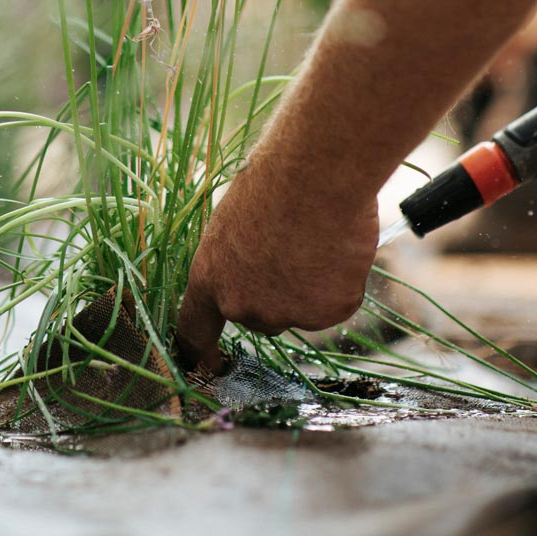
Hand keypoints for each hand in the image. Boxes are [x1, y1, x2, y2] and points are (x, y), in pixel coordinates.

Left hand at [175, 151, 378, 374]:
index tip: (209, 364)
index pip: (195, 329)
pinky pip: (336, 302)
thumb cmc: (273, 181)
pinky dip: (342, 280)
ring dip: (310, 285)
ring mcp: (287, 313)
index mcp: (209, 279)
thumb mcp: (234, 221)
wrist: (316, 173)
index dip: (202, 350)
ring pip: (302, 309)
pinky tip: (338, 247)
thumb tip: (257, 266)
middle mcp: (243, 306)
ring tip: (316, 239)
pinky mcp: (328, 312)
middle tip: (292, 249)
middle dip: (276, 293)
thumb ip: (239, 258)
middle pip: (262, 317)